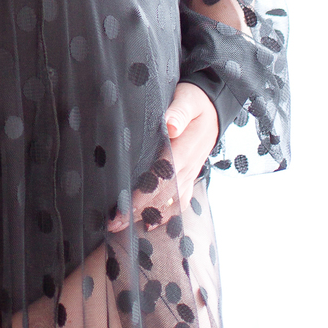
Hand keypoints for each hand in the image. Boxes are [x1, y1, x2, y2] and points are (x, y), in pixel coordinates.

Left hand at [107, 81, 219, 231]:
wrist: (214, 108)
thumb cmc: (194, 102)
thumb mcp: (188, 100)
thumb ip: (179, 112)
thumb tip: (170, 126)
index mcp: (185, 148)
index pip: (162, 176)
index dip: (143, 193)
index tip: (122, 206)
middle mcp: (189, 166)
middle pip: (163, 194)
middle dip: (138, 210)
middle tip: (113, 223)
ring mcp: (190, 174)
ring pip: (170, 201)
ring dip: (149, 215)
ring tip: (124, 228)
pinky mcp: (190, 176)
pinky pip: (180, 200)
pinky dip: (167, 214)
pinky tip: (151, 224)